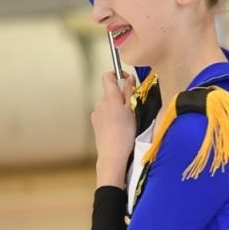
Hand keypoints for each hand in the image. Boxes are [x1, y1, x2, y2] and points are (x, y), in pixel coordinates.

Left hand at [92, 71, 136, 186]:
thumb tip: (128, 78)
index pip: (108, 76)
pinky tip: (118, 128)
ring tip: (126, 122)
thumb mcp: (133, 110)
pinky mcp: (95, 123)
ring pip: (108, 105)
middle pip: (110, 92)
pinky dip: (111, 117)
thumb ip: (129, 92)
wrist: (113, 154)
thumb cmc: (125, 134)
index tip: (127, 80)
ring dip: (116, 109)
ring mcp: (96, 113)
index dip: (117, 74)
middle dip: (121, 97)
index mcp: (110, 97)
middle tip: (132, 108)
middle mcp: (100, 103)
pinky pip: (104, 114)